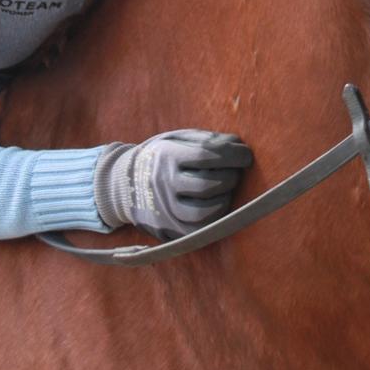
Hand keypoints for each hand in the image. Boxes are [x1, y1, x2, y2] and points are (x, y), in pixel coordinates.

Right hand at [94, 129, 252, 240]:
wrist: (123, 184)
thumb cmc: (160, 157)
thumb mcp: (177, 139)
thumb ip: (207, 140)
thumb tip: (238, 145)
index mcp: (167, 156)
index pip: (207, 155)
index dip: (233, 154)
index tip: (246, 155)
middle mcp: (163, 183)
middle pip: (207, 184)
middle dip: (231, 177)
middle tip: (236, 172)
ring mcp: (164, 209)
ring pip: (204, 212)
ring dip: (225, 199)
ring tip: (227, 188)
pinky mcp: (168, 229)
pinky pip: (198, 230)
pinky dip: (215, 218)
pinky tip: (218, 204)